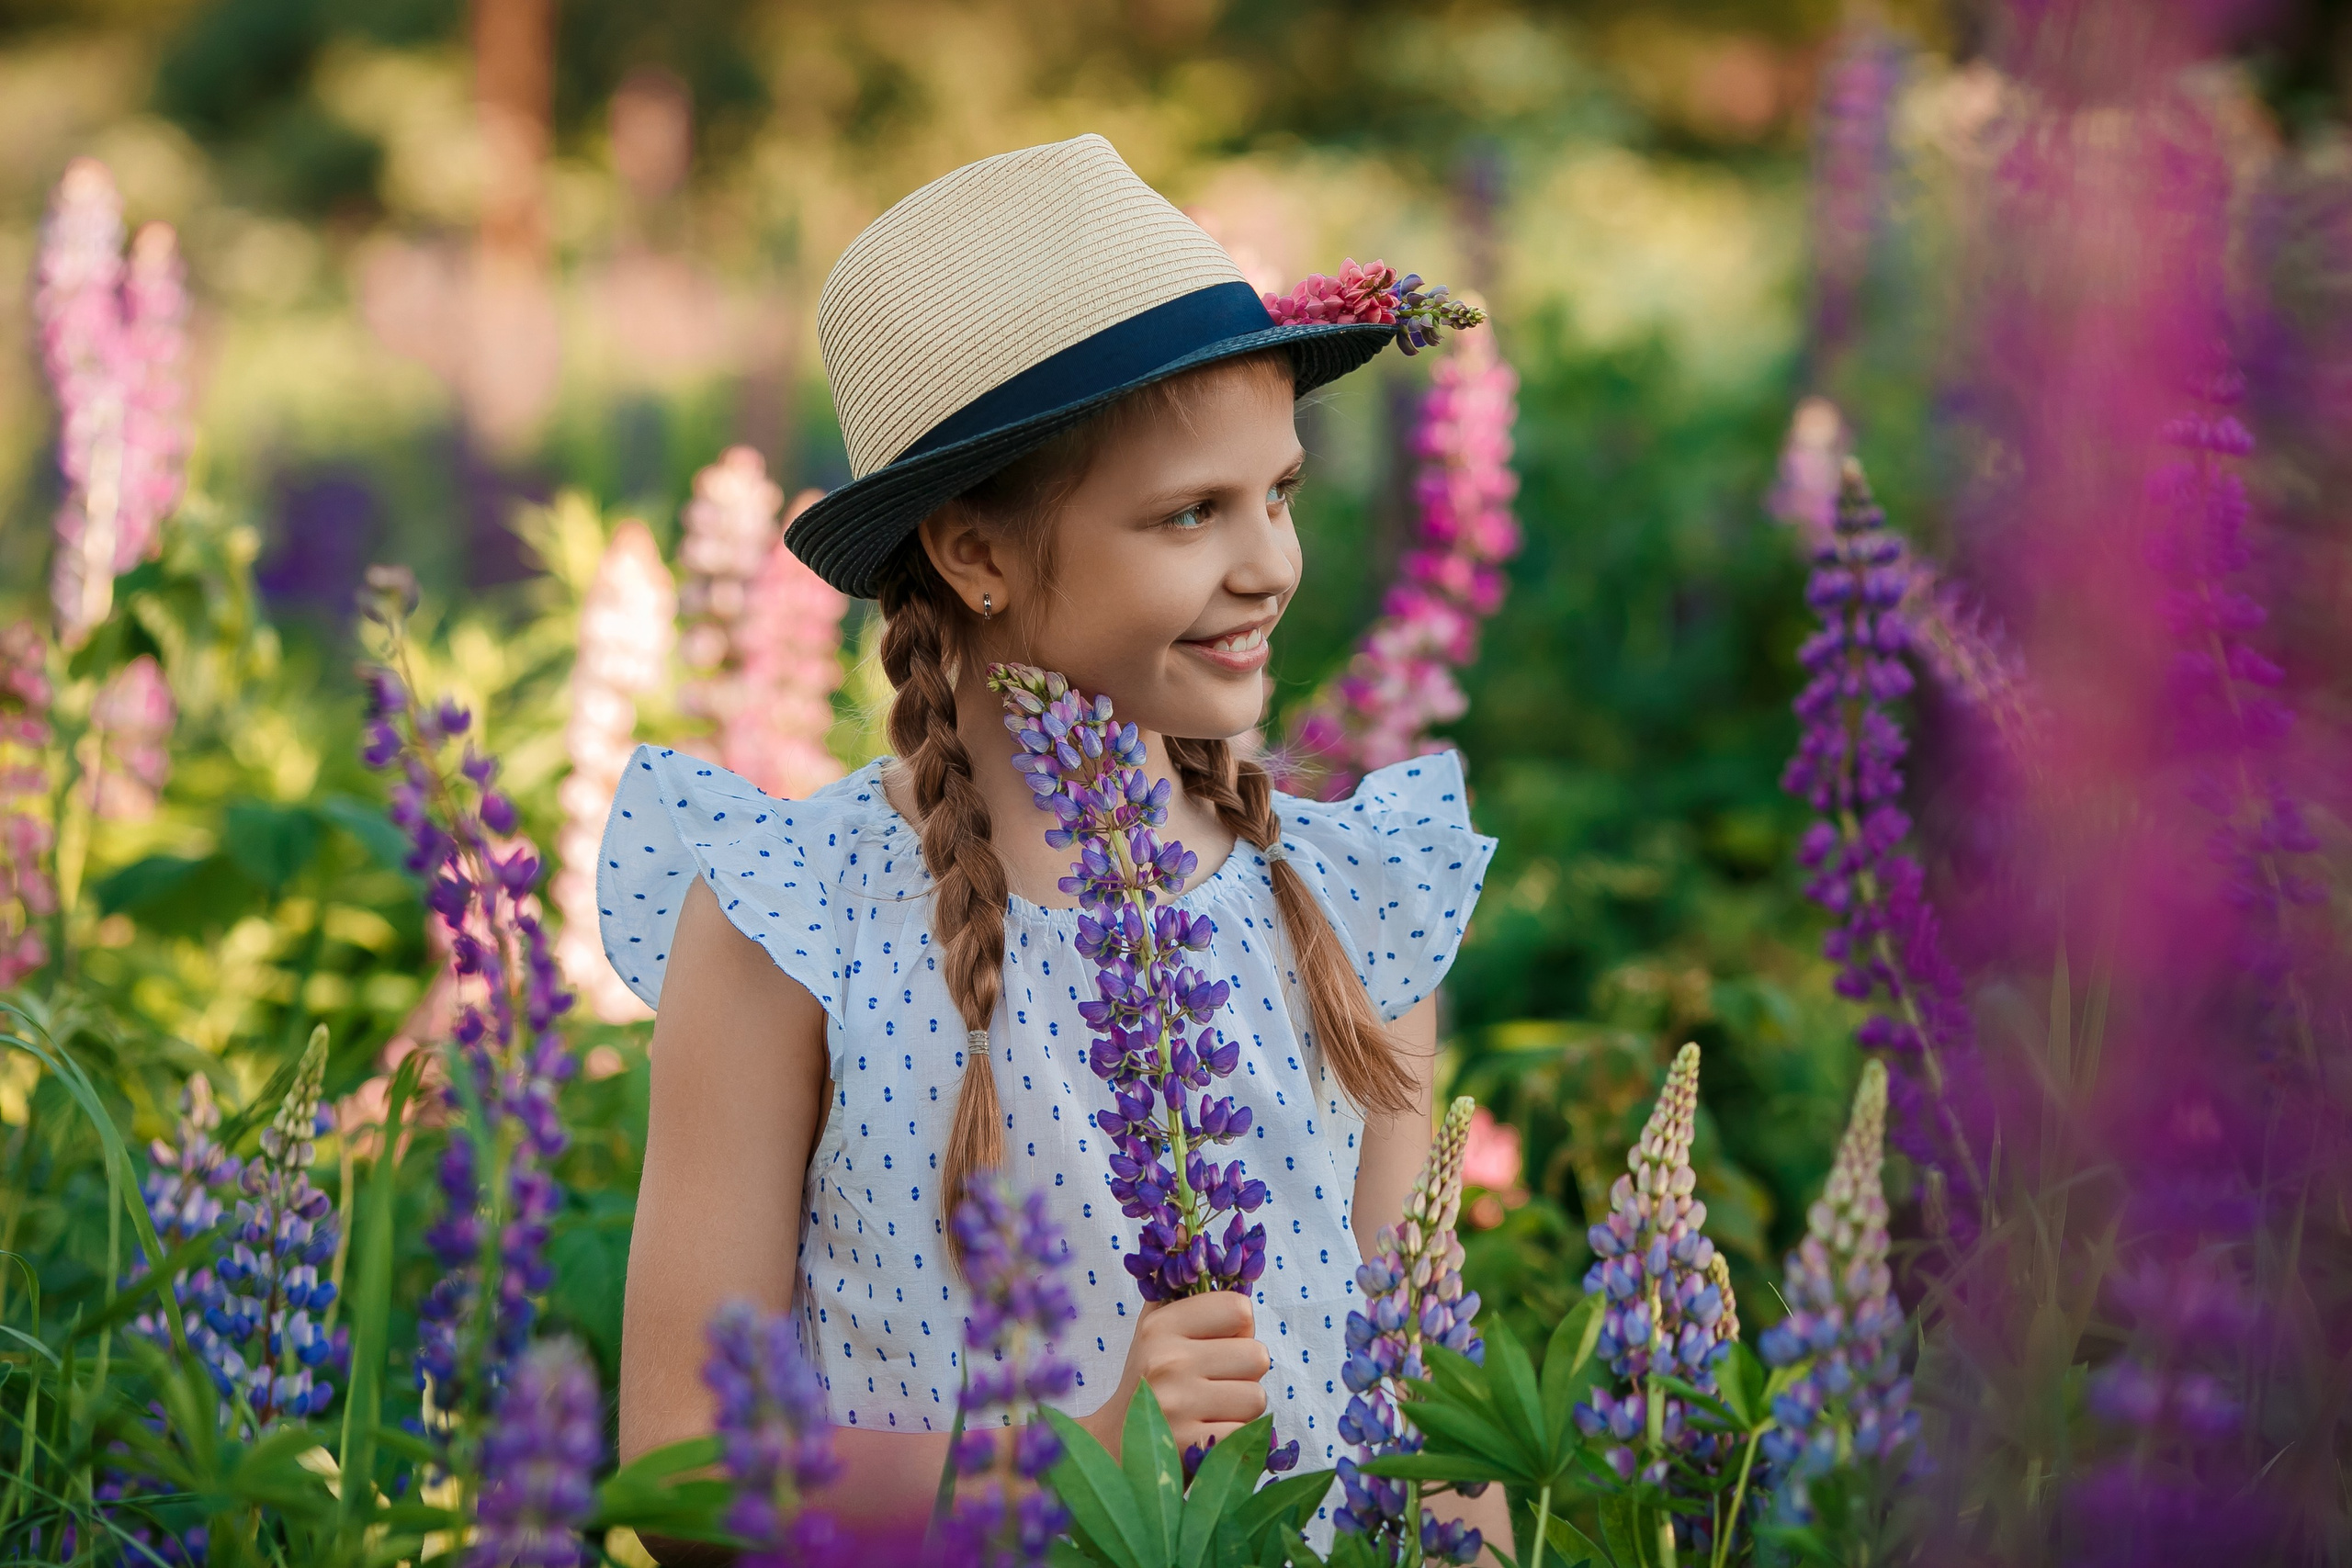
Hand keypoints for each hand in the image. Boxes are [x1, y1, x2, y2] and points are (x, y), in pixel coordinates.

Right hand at [1079, 1291, 1270, 1457]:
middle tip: (1214, 1382)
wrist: (1111, 1448)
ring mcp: (1178, 1406)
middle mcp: (1168, 1361)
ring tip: (1209, 1409)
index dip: (1239, 1329)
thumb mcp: (1152, 1328)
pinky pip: (1246, 1434)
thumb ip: (1176, 1287)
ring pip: (1257, 1397)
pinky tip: (1206, 1434)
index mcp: (1162, 1326)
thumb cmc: (1146, 1381)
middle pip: (1257, 1355)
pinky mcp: (1190, 1447)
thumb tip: (1187, 1232)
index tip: (1218, 1343)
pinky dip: (1233, 1438)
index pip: (1239, 1309)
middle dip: (1243, 1373)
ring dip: (1240, 1408)